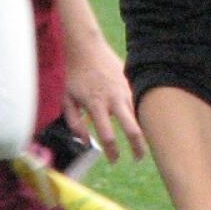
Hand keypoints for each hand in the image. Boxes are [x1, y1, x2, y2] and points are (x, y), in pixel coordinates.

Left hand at [61, 30, 145, 163]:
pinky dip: (141, 114)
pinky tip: (142, 123)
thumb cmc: (75, 76)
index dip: (112, 152)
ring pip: (140, 115)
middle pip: (132, 128)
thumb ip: (75, 123)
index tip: (113, 160)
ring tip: (142, 143)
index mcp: (97, 105)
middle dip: (138, 147)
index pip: (108, 136)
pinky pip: (139, 102)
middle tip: (137, 158)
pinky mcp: (131, 83)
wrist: (87, 49)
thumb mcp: (67, 100)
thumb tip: (86, 142)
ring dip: (143, 131)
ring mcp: (125, 90)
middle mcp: (114, 99)